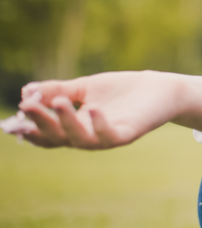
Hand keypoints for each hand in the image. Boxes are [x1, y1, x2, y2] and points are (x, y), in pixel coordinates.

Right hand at [8, 72, 183, 148]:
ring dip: (66, 122)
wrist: (160, 88)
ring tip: (59, 101)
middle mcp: (89, 137)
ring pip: (80, 139)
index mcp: (76, 127)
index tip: (15, 120)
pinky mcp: (128, 133)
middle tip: (28, 105)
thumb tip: (26, 92)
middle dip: (42, 122)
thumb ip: (57, 90)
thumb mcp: (85, 87)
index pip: (48, 135)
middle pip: (59, 137)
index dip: (31, 129)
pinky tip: (92, 109)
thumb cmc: (122, 89)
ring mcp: (108, 137)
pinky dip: (99, 125)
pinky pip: (110, 135)